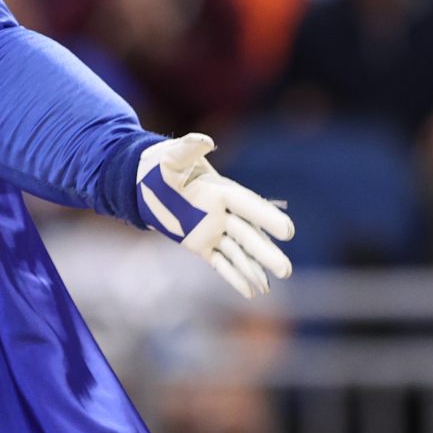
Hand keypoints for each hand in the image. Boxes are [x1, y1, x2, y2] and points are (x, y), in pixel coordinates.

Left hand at [136, 133, 294, 297]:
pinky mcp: (202, 245)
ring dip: (254, 269)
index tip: (287, 231)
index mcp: (222, 191)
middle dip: (266, 253)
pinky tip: (252, 292)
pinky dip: (235, 277)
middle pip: (249, 235)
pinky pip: (221, 263)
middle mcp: (224, 213)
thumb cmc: (161, 166)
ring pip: (239, 253)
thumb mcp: (172, 157)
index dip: (267, 218)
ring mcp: (214, 231)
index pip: (249, 206)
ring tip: (270, 286)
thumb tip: (205, 140)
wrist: (145, 183)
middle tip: (285, 270)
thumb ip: (188, 149)